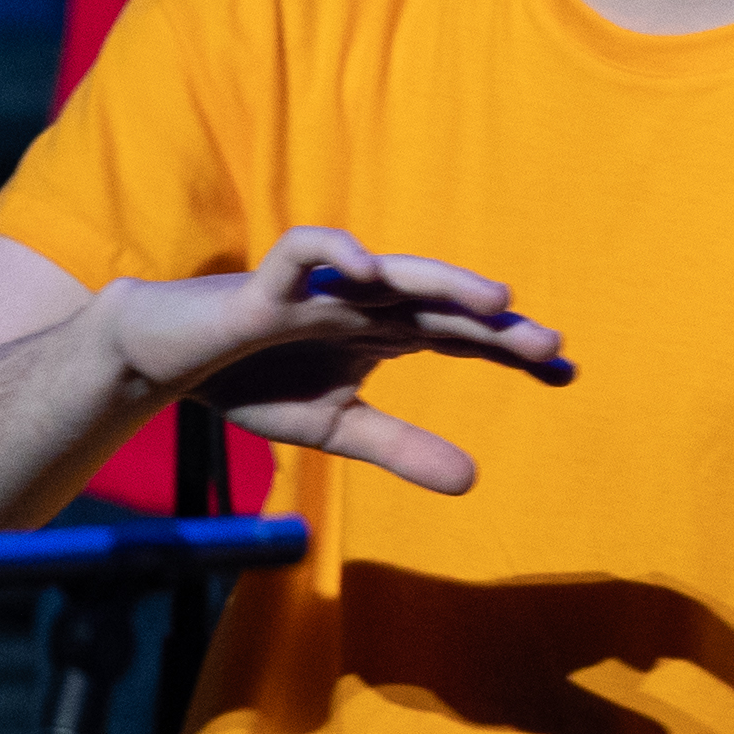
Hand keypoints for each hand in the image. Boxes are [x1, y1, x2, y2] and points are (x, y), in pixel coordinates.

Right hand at [102, 223, 573, 493]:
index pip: (462, 336)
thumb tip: (475, 481)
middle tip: (550, 344)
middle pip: (441, 305)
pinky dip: (335, 252)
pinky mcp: (265, 287)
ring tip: (495, 298)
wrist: (166, 362)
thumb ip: (401, 447)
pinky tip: (367, 269)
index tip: (568, 372)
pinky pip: (302, 252)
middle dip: (495, 322)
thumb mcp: (336, 428)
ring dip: (443, 282)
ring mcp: (319, 289)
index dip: (512, 350)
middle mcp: (364, 301)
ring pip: (390, 271)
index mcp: (385, 331)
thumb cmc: (255, 381)